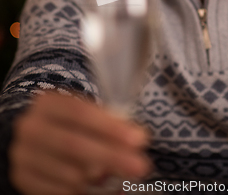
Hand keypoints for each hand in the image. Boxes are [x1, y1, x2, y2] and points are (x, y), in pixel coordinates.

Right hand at [8, 92, 151, 194]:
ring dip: (102, 179)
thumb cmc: (71, 123)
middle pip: (74, 145)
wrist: (36, 137)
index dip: (110, 127)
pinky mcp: (24, 179)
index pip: (80, 113)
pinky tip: (104, 188)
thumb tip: (137, 138)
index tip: (139, 139)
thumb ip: (108, 122)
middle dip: (112, 156)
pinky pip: (59, 192)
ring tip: (124, 178)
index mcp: (47, 103)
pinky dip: (86, 193)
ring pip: (68, 174)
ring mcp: (24, 156)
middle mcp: (31, 128)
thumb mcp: (85, 113)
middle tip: (141, 166)